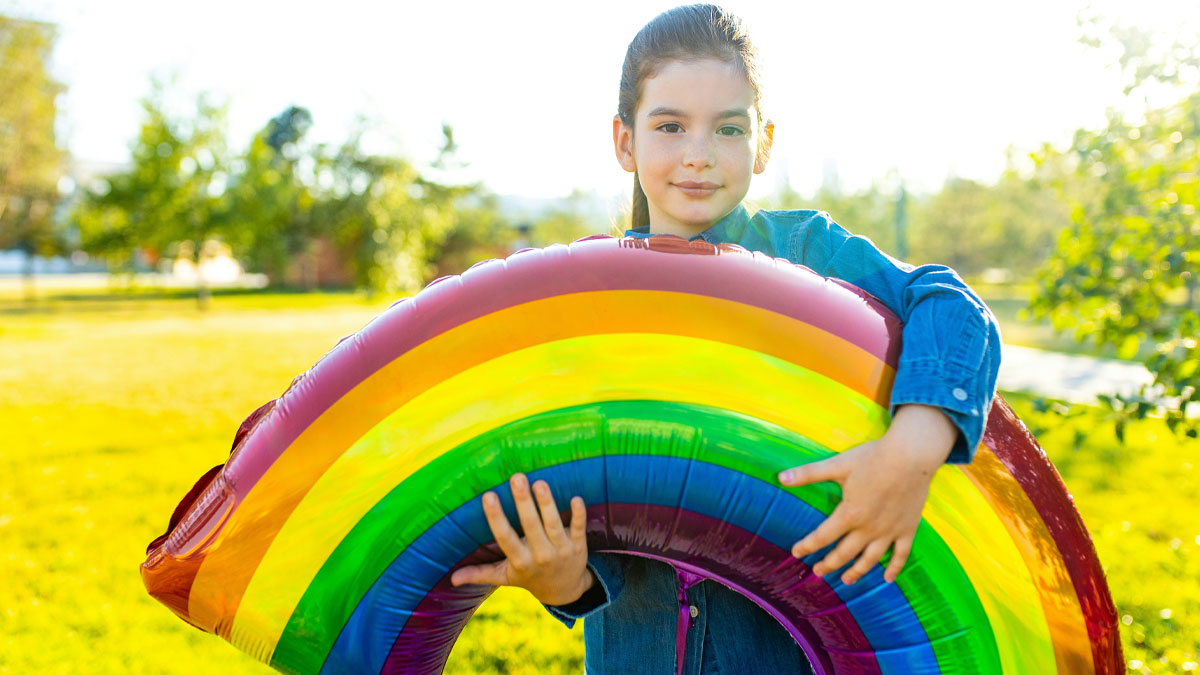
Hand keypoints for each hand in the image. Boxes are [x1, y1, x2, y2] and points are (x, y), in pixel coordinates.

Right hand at [449, 473, 594, 605]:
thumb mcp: (505, 577)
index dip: (497, 518)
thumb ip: (480, 574)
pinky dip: (579, 515)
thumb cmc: (530, 577)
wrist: (565, 591)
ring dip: (547, 504)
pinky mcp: (579, 545)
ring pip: (554, 524)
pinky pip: (579, 528)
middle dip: (524, 502)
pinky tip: (576, 498)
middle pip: (531, 526)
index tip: (488, 496)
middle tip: (516, 477)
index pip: (505, 538)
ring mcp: (561, 550)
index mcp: (520, 561)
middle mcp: (541, 556)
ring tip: (539, 482)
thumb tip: (452, 578)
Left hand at [778, 404, 956, 584]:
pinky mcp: (908, 528)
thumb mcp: (837, 464)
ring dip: (857, 571)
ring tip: (846, 580)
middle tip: (817, 572)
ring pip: (870, 558)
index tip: (796, 553)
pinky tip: (887, 578)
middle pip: (844, 553)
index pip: (822, 536)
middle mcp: (869, 528)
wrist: (912, 455)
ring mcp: (890, 531)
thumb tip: (780, 477)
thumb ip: (808, 474)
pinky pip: (901, 554)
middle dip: (828, 564)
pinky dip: (894, 568)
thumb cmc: (873, 458)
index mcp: (850, 514)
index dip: (807, 546)